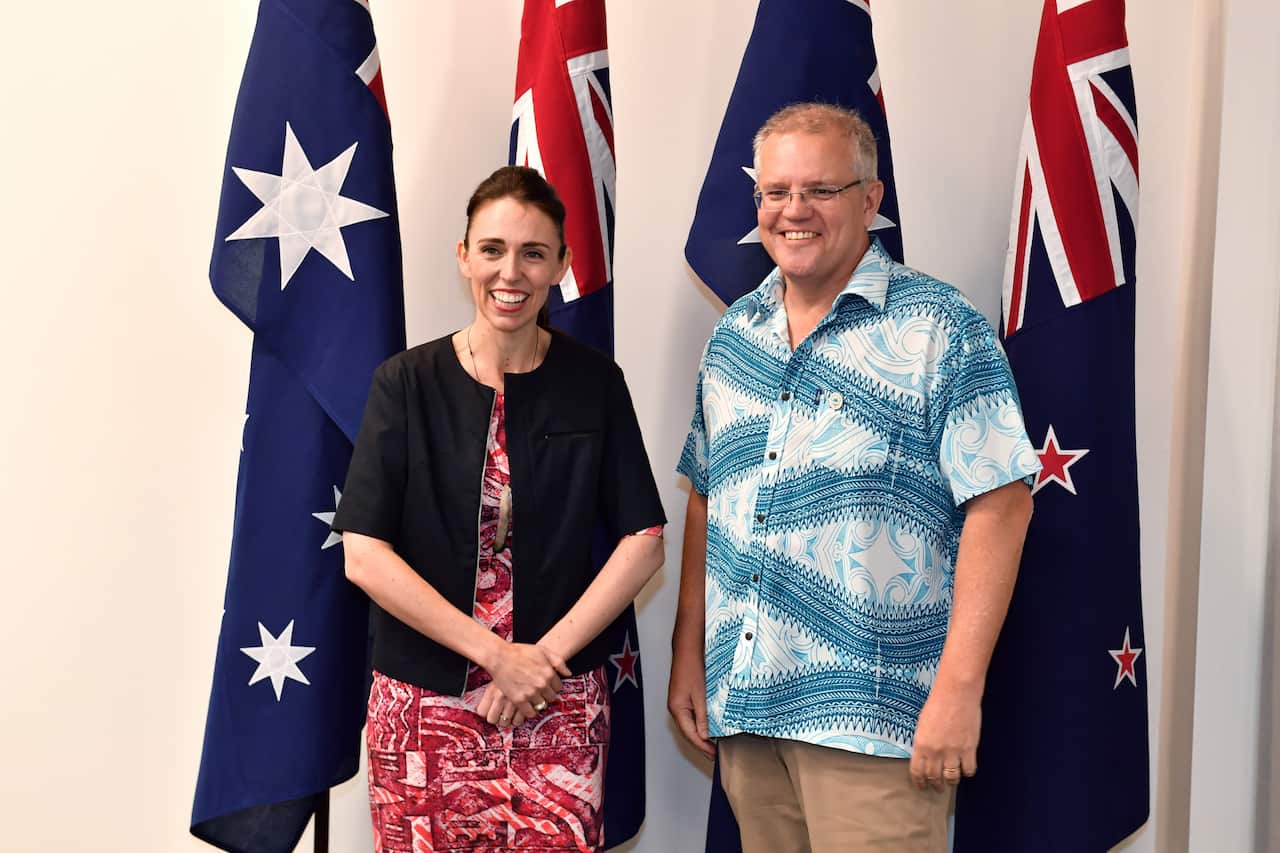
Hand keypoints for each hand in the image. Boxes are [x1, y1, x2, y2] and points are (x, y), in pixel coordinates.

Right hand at [482, 641, 569, 724]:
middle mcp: (542, 684)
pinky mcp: (519, 700)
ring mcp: (530, 693)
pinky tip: (527, 705)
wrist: (500, 657)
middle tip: (539, 691)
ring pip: (542, 705)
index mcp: (549, 673)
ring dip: (538, 702)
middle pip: (551, 698)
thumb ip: (558, 661)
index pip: (559, 687)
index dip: (553, 686)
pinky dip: (530, 711)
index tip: (546, 684)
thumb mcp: (543, 650)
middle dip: (546, 694)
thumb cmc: (520, 652)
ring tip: (532, 697)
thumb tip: (569, 674)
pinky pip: (530, 713)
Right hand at [667, 642, 714, 759]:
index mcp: (677, 708)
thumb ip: (702, 716)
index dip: (702, 746)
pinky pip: (691, 717)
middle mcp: (675, 707)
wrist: (688, 649)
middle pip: (688, 732)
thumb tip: (704, 735)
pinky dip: (699, 725)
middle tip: (714, 754)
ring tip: (712, 745)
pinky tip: (708, 727)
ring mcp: (679, 703)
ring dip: (700, 736)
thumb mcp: (700, 694)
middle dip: (701, 744)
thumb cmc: (692, 667)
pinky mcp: (684, 697)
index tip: (713, 754)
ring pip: (690, 725)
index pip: (690, 734)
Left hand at [910, 686, 980, 790]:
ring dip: (951, 782)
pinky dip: (967, 772)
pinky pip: (968, 770)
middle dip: (935, 785)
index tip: (922, 787)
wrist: (956, 693)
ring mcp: (953, 752)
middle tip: (938, 788)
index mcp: (921, 744)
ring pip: (952, 778)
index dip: (920, 782)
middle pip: (934, 777)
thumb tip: (925, 757)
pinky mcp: (969, 749)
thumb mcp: (922, 724)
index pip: (918, 771)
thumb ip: (923, 743)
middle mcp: (935, 752)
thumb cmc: (938, 704)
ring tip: (951, 782)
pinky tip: (965, 769)